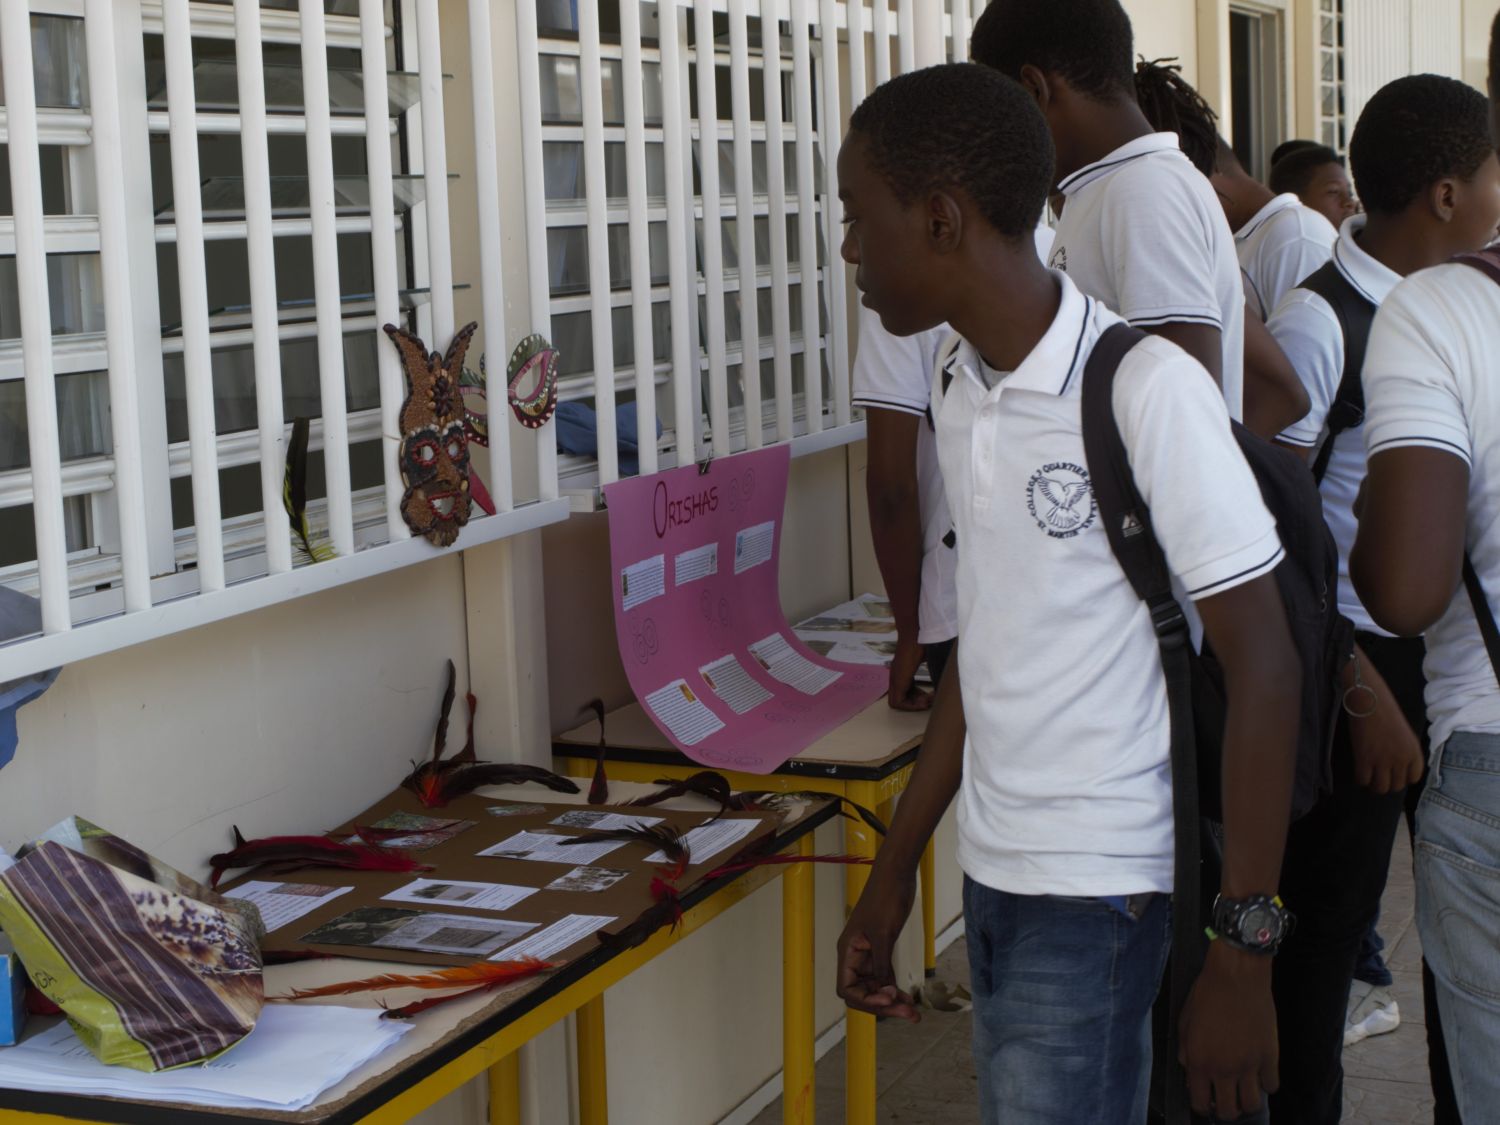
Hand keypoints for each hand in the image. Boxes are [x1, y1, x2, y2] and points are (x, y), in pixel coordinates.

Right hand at [836, 871, 919, 1021]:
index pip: (847, 989)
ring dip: (892, 1000)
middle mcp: (855, 956)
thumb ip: (881, 964)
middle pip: (863, 992)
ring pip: (875, 986)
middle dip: (884, 1005)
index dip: (866, 1001)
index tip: (888, 1001)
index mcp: (848, 951)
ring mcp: (868, 953)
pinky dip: (894, 987)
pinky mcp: (881, 949)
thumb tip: (882, 990)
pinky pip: (884, 976)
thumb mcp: (883, 934)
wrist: (897, 875)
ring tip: (913, 1012)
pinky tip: (908, 998)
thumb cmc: (885, 900)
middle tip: (909, 1014)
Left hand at [887, 634, 931, 711]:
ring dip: (914, 705)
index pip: (906, 690)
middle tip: (930, 698)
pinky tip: (925, 699)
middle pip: (901, 698)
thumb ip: (935, 669)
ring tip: (929, 700)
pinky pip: (898, 702)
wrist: (917, 636)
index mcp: (902, 671)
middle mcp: (896, 677)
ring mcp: (895, 679)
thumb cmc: (926, 643)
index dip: (918, 695)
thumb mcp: (932, 659)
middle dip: (917, 702)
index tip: (930, 693)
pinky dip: (911, 705)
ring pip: (897, 702)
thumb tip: (945, 679)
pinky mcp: (897, 682)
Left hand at [1178, 941, 1277, 1119]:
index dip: (1201, 1105)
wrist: (1236, 976)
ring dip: (1246, 1101)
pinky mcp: (1270, 1057)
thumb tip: (1190, 1070)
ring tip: (1242, 1089)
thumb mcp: (1184, 1021)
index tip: (1204, 1098)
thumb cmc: (1207, 994)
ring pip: (1251, 1105)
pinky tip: (1259, 1073)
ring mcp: (1250, 1066)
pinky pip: (1271, 1086)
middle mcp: (1224, 1070)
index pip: (1200, 1103)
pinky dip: (1265, 1084)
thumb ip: (1185, 1051)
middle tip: (1224, 1097)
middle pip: (1228, 1112)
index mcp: (1199, 1062)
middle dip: (1224, 1109)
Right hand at [1347, 669, 1423, 794]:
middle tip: (1380, 776)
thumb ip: (1405, 751)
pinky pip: (1363, 780)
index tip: (1395, 774)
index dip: (1403, 778)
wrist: (1370, 701)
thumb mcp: (1405, 734)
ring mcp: (1382, 761)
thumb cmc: (1386, 712)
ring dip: (1375, 785)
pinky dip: (1361, 779)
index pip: (1413, 778)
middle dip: (1388, 783)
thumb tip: (1397, 765)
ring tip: (1370, 777)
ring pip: (1380, 788)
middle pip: (1397, 786)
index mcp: (1414, 752)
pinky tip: (1360, 771)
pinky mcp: (1364, 759)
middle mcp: (1401, 759)